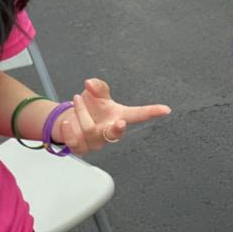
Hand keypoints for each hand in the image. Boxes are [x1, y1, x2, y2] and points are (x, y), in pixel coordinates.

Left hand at [52, 78, 170, 154]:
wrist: (71, 119)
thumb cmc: (90, 107)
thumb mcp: (95, 93)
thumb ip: (97, 87)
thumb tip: (90, 83)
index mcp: (119, 117)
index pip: (138, 115)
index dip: (152, 112)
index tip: (165, 109)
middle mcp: (109, 132)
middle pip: (116, 134)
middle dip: (118, 130)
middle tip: (118, 122)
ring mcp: (96, 143)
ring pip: (90, 131)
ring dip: (82, 112)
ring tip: (77, 99)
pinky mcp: (81, 148)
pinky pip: (75, 142)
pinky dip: (69, 130)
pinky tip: (67, 120)